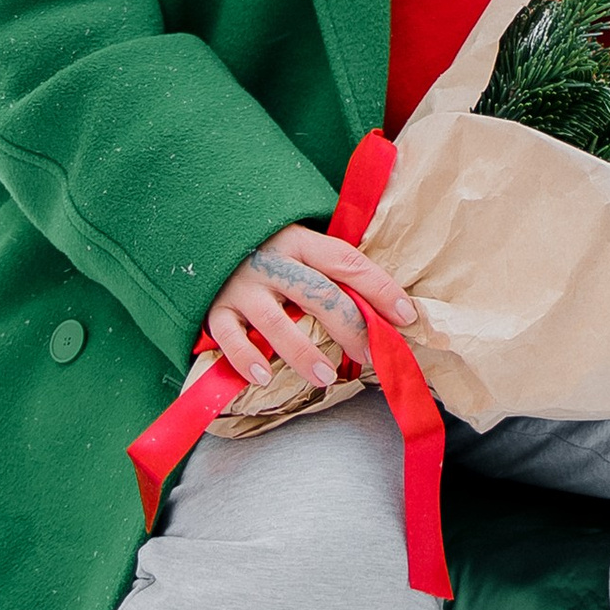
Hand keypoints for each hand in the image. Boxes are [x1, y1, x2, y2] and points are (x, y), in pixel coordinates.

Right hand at [203, 225, 416, 410]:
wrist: (203, 232)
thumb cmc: (266, 247)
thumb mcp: (298, 243)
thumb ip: (328, 267)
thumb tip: (382, 304)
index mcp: (299, 240)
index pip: (346, 262)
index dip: (379, 288)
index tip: (406, 315)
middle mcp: (271, 261)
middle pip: (317, 294)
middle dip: (350, 327)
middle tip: (372, 354)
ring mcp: (241, 286)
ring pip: (275, 322)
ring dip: (303, 352)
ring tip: (326, 377)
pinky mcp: (215, 308)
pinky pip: (229, 337)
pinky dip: (246, 358)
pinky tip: (263, 377)